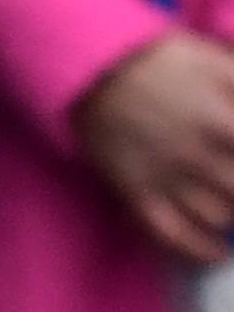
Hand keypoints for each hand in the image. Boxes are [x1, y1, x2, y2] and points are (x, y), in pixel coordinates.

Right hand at [74, 33, 233, 261]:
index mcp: (221, 120)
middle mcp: (197, 156)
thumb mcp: (216, 61)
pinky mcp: (136, 193)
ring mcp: (165, 178)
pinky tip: (217, 251)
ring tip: (232, 205)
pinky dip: (201, 251)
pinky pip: (172, 236)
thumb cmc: (162, 60)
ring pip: (220, 218)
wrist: (91, 67)